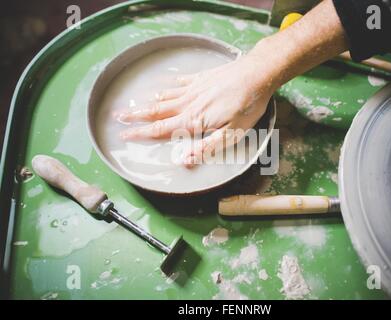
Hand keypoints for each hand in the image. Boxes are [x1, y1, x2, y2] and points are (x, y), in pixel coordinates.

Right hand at [117, 54, 274, 167]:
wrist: (256, 74)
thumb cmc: (247, 106)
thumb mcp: (231, 135)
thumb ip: (207, 147)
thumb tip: (184, 160)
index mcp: (193, 121)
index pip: (161, 129)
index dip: (141, 133)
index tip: (124, 135)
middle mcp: (188, 104)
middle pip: (156, 111)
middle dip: (136, 116)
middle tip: (117, 117)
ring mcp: (194, 89)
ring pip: (164, 97)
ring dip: (147, 102)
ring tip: (133, 105)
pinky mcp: (201, 78)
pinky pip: (178, 84)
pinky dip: (167, 87)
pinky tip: (161, 87)